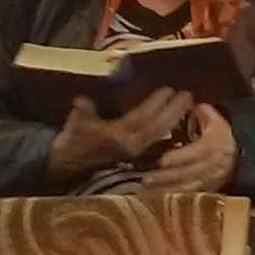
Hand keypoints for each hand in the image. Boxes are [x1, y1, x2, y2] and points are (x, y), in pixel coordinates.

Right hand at [47, 89, 192, 180]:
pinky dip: (168, 129)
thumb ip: (84, 109)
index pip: (142, 117)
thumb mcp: (77, 120)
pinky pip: (157, 140)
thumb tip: (85, 99)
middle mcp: (131, 145)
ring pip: (161, 134)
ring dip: (175, 119)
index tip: (168, 89)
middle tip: (188, 94)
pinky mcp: (136, 155)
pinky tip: (178, 120)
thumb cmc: (72, 139)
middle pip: (158, 126)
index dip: (156, 104)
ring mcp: (135, 151)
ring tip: (187, 104)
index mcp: (117, 135)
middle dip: (174, 110)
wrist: (67, 164)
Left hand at [143, 105, 237, 193]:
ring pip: (189, 187)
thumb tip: (192, 106)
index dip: (180, 156)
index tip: (162, 160)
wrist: (238, 154)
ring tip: (147, 190)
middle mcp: (216, 164)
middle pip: (191, 172)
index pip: (198, 151)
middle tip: (145, 178)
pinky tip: (157, 196)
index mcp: (216, 144)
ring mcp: (213, 179)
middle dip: (167, 177)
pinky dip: (173, 197)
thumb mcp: (215, 119)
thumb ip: (203, 112)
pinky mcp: (209, 190)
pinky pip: (190, 196)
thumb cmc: (219, 134)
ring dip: (167, 189)